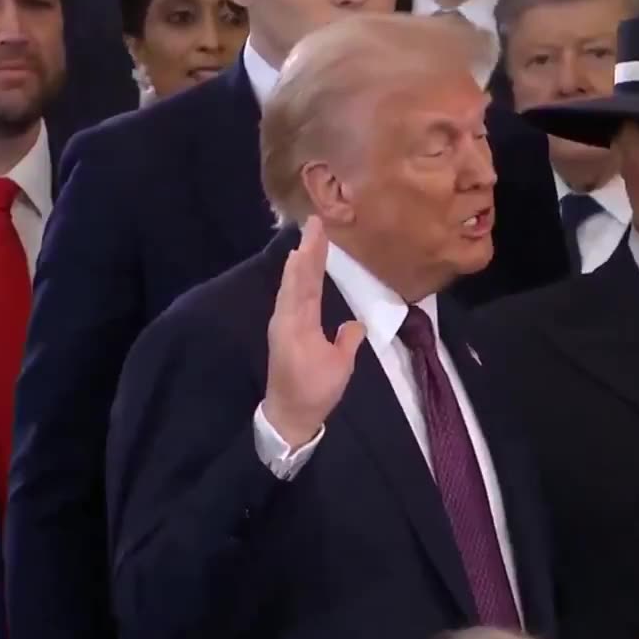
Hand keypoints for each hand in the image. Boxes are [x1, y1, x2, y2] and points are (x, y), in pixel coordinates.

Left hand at [264, 217, 365, 447]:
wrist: (288, 415)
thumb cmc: (315, 392)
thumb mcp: (339, 368)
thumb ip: (347, 341)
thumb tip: (355, 323)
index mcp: (299, 324)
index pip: (306, 282)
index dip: (313, 255)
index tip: (317, 230)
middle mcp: (287, 318)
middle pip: (297, 278)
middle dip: (307, 250)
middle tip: (314, 223)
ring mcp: (283, 323)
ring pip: (292, 286)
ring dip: (301, 262)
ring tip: (308, 240)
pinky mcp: (285, 330)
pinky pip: (291, 297)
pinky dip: (297, 279)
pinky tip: (300, 271)